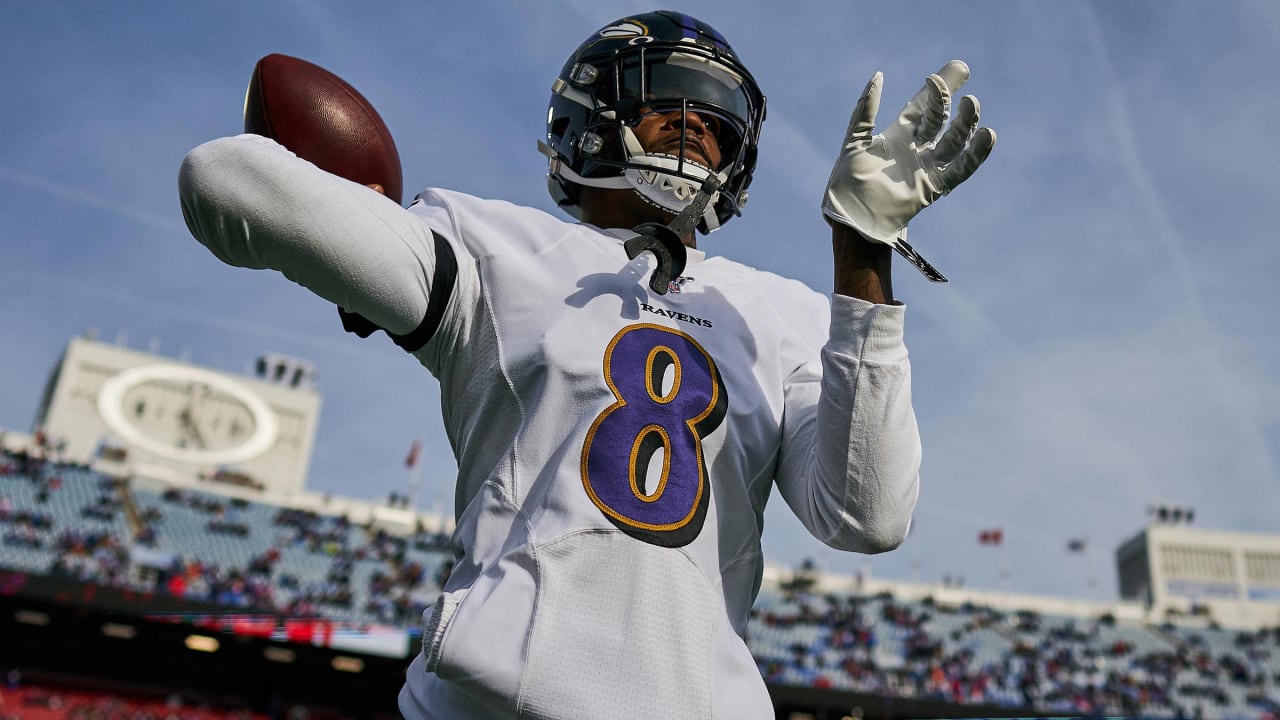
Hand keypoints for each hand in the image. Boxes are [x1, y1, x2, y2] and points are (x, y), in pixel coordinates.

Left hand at [823, 60, 995, 278]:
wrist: (851, 216)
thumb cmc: (847, 181)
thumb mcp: (855, 139)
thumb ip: (866, 109)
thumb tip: (879, 75)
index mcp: (898, 135)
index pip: (924, 106)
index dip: (941, 87)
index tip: (959, 68)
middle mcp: (916, 149)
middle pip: (941, 119)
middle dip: (951, 99)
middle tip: (962, 77)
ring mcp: (927, 167)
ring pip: (954, 141)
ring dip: (965, 122)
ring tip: (972, 103)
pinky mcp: (935, 188)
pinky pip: (960, 169)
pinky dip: (975, 154)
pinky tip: (988, 135)